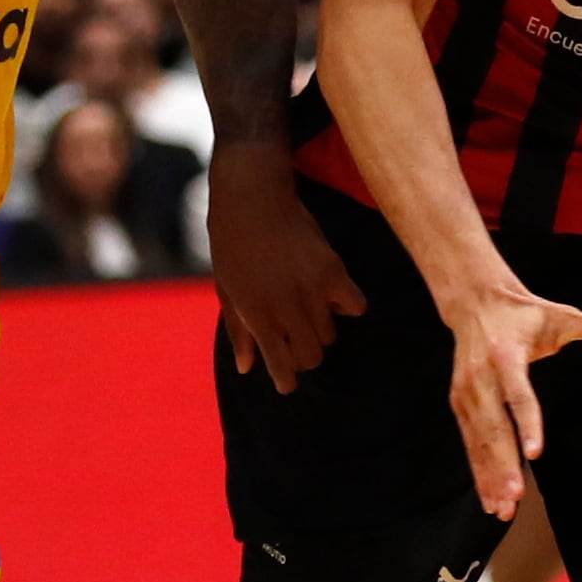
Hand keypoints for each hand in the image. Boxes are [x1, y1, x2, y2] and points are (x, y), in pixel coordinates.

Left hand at [206, 151, 365, 391]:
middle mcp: (287, 308)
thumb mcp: (226, 290)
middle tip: (295, 340)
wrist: (251, 197)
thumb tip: (246, 369)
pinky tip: (331, 294)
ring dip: (319, 328)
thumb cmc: (232, 244)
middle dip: (303, 355)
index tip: (287, 384)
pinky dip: (346, 306)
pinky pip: (356, 306)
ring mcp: (313, 290)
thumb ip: (239, 331)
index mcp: (258, 316)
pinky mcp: (333, 271)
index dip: (286, 381)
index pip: (281, 366)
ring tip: (305, 305)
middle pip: (312, 356)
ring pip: (330, 333)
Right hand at [446, 280, 581, 514]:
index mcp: (506, 357)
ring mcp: (466, 395)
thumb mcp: (556, 315)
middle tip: (515, 497)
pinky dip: (479, 472)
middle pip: (494, 427)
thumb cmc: (523, 314)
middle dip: (504, 464)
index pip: (518, 395)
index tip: (535, 453)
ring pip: (479, 442)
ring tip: (503, 509)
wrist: (475, 304)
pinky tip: (489, 499)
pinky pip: (470, 444)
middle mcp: (481, 379)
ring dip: (489, 477)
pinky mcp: (459, 405)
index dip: (527, 424)